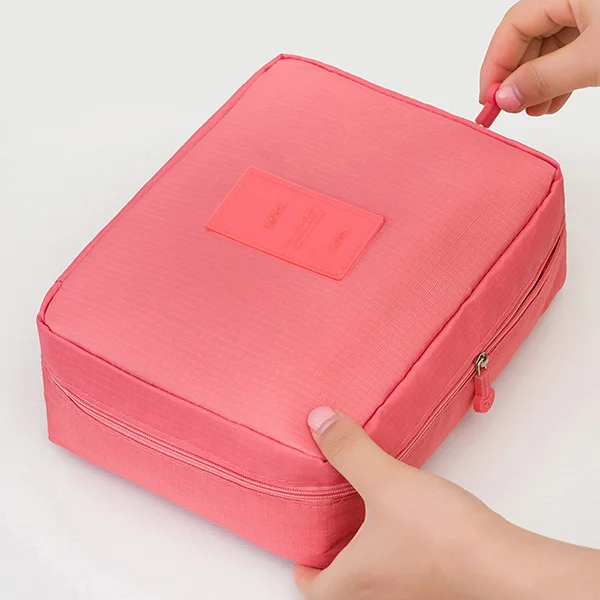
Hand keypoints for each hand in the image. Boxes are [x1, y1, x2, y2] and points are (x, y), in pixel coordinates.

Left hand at [294, 407, 599, 599]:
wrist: (506, 569)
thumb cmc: (442, 538)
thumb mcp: (385, 482)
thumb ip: (350, 451)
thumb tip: (318, 421)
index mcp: (354, 584)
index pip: (313, 588)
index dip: (305, 568)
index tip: (306, 550)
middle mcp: (381, 599)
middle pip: (344, 586)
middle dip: (338, 558)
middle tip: (337, 525)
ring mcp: (413, 599)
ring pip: (377, 582)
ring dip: (371, 554)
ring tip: (372, 516)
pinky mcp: (441, 590)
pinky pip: (408, 576)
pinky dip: (400, 553)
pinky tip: (412, 522)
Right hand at [480, 0, 599, 115]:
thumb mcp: (591, 58)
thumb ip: (545, 78)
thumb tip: (505, 96)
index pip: (514, 25)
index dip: (495, 64)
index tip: (488, 98)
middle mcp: (577, 0)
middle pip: (529, 37)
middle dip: (515, 77)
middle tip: (508, 107)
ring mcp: (593, 15)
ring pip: (550, 49)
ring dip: (535, 83)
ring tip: (530, 110)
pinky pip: (571, 55)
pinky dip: (558, 80)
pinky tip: (551, 102)